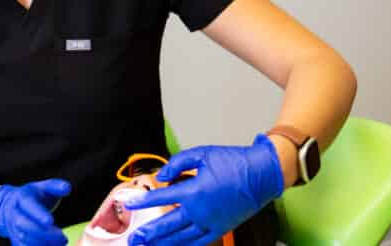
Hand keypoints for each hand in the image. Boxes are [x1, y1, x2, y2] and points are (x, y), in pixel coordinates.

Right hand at [0, 178, 71, 245]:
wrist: (11, 206)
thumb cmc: (33, 196)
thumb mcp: (44, 187)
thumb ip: (56, 186)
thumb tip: (67, 187)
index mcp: (22, 198)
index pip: (28, 205)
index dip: (38, 214)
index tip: (50, 221)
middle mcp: (15, 213)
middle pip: (24, 224)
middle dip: (43, 232)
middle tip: (62, 237)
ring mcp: (14, 227)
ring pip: (23, 238)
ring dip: (42, 243)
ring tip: (60, 242)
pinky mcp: (16, 240)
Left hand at [123, 134, 283, 245]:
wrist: (262, 174)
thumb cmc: (234, 162)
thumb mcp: (202, 153)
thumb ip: (177, 163)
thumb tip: (162, 176)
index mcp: (194, 191)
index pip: (161, 198)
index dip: (142, 201)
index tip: (128, 204)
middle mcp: (200, 210)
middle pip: (168, 225)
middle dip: (149, 233)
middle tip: (134, 239)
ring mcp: (211, 222)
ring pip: (182, 237)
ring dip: (164, 243)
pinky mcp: (221, 228)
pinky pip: (199, 241)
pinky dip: (186, 245)